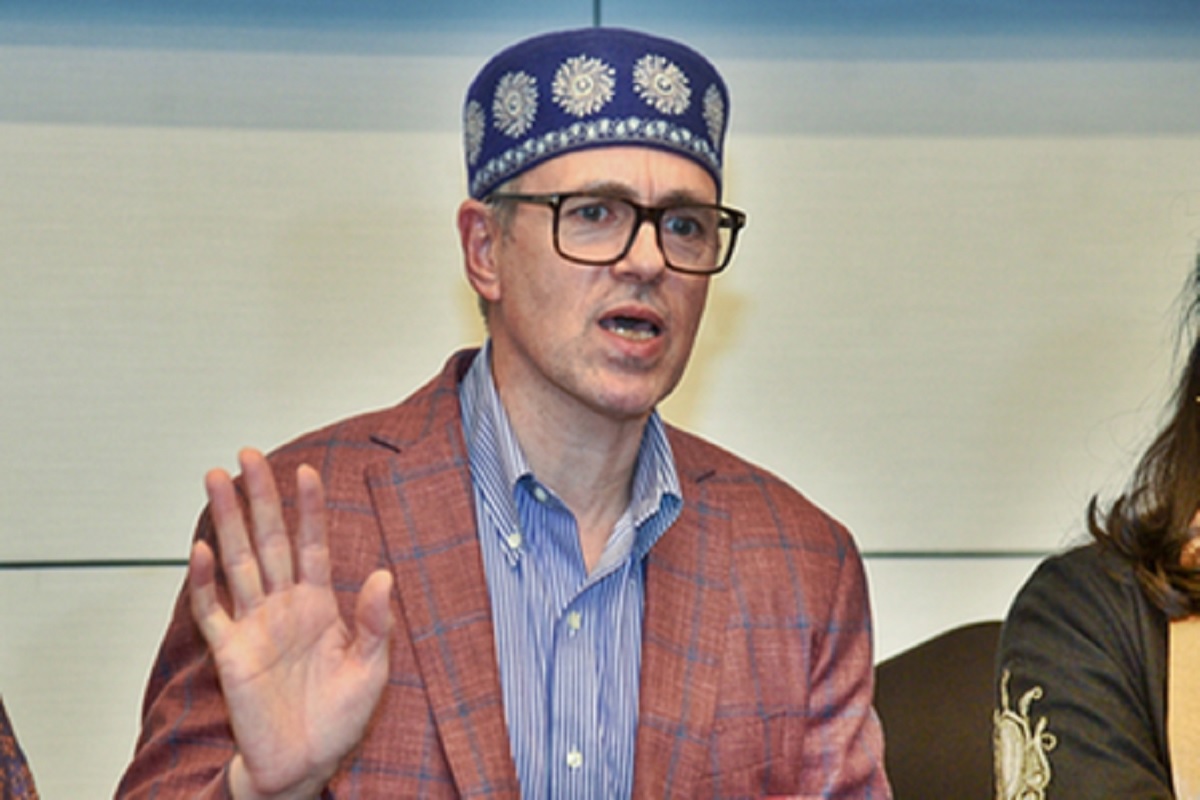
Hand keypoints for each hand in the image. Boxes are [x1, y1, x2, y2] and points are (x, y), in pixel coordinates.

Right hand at [189, 449, 393, 799]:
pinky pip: (211, 610)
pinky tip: (202, 548)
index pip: (311, 544)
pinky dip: (204, 581)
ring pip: (237, 561)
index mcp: (318, 604)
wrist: (305, 763)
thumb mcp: (371, 667)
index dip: (308, 508)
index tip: (304, 471)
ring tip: (216, 479)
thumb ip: (374, 621)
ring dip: (226, 520)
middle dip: (259, 497)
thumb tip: (382, 575)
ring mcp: (254, 625)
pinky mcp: (230, 652)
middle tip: (247, 454)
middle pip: (269, 539)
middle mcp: (283, 606)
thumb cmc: (338, 718)